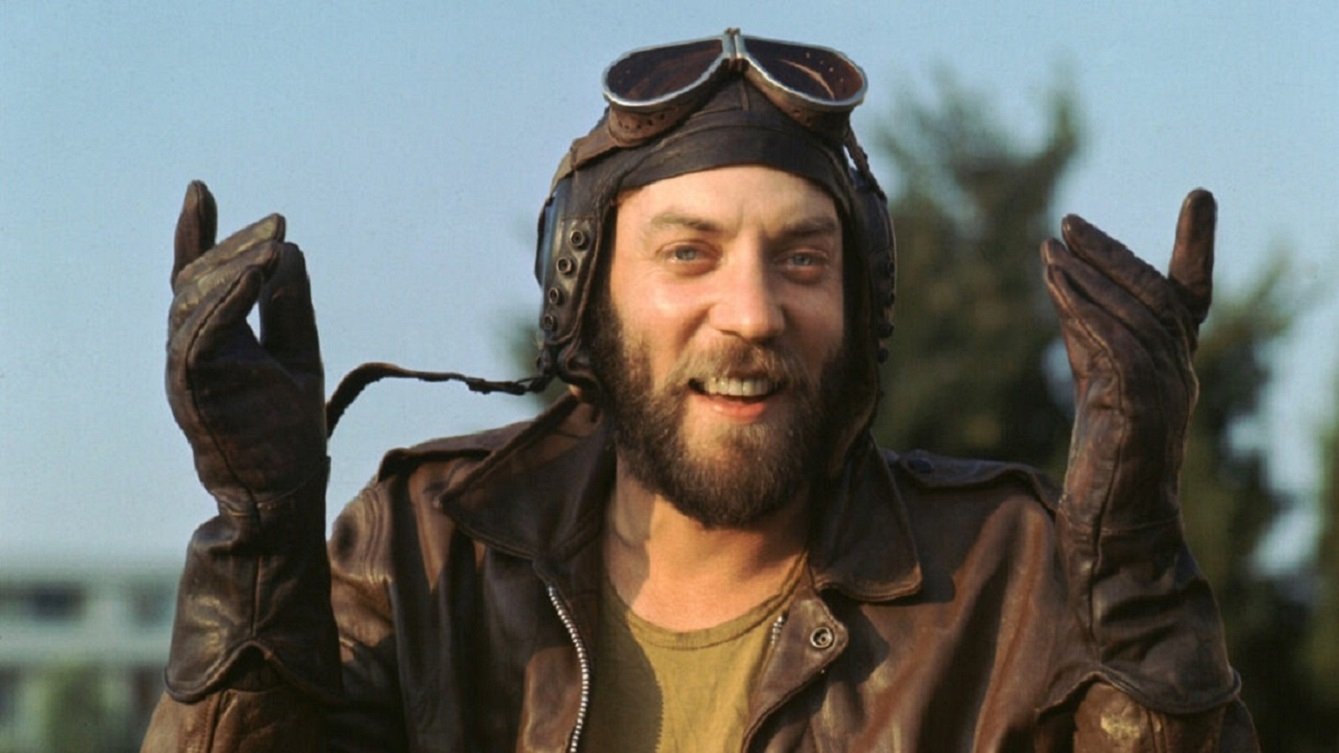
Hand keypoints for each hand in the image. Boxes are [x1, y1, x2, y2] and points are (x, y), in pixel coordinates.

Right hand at [167, 181, 325, 511]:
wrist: (280, 494)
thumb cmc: (285, 431)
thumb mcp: (297, 354)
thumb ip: (290, 308)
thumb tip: (290, 251)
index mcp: (209, 342)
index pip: (194, 279)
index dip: (195, 234)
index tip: (200, 190)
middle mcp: (189, 350)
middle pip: (196, 281)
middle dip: (233, 245)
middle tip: (276, 224)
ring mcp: (187, 367)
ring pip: (196, 299)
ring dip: (235, 264)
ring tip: (273, 241)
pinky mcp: (195, 384)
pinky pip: (205, 328)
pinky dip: (231, 295)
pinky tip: (259, 268)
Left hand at [1043, 189, 1212, 530]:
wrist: (1116, 528)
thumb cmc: (1106, 459)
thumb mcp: (1096, 383)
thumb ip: (1088, 335)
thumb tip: (1067, 283)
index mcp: (1175, 363)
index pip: (1192, 295)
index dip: (1196, 246)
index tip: (1200, 197)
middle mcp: (1180, 371)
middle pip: (1154, 294)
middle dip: (1112, 253)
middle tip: (1069, 223)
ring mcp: (1166, 390)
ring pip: (1133, 315)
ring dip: (1088, 276)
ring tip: (1051, 248)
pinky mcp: (1141, 409)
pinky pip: (1115, 346)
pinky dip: (1085, 311)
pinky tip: (1057, 287)